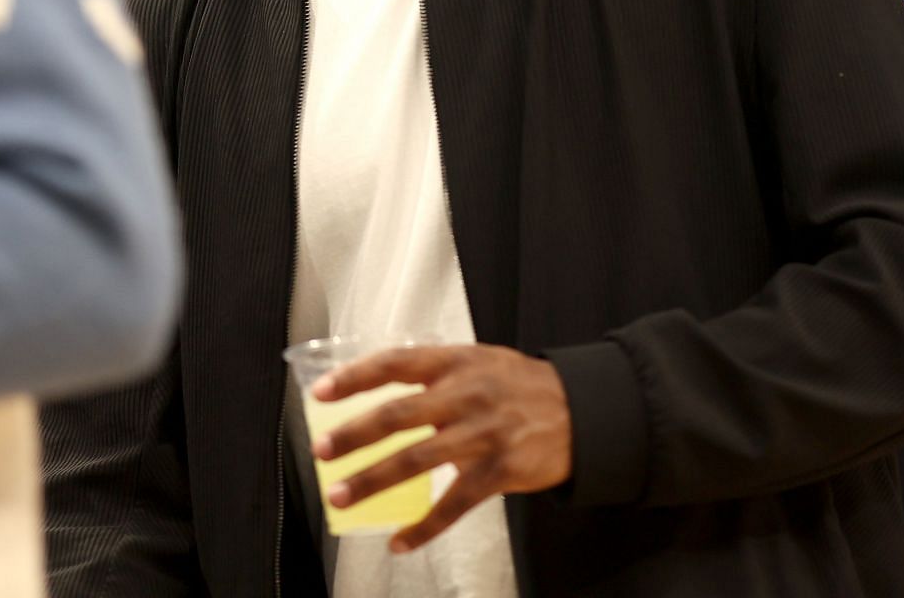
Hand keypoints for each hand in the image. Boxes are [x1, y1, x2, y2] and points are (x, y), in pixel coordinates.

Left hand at [311, 343, 571, 552]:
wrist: (583, 409)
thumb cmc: (520, 385)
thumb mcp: (479, 361)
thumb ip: (435, 375)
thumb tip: (380, 394)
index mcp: (455, 363)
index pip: (394, 364)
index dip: (354, 377)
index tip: (320, 394)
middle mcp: (465, 395)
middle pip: (397, 415)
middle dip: (354, 436)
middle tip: (320, 451)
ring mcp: (483, 434)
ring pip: (417, 461)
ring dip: (373, 481)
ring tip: (340, 497)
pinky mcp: (500, 471)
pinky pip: (454, 504)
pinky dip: (424, 526)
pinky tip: (400, 541)